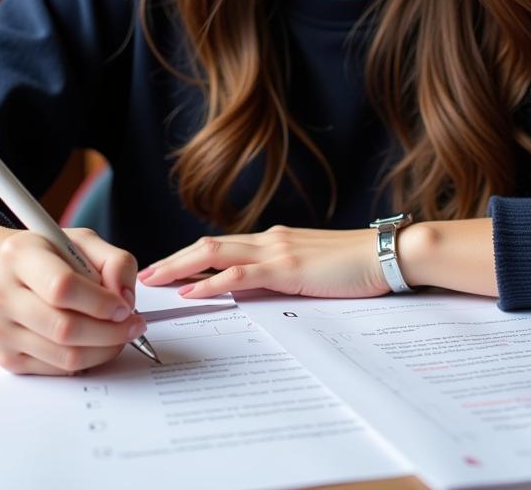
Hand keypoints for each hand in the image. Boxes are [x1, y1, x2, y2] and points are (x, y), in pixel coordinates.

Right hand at [0, 218, 145, 375]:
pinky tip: (96, 344)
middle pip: (63, 327)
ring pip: (63, 355)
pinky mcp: (4, 357)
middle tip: (133, 325)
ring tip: (120, 335)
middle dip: (109, 331)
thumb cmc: (46, 255)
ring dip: (103, 349)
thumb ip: (114, 261)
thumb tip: (125, 297)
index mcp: (19, 255)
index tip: (125, 306)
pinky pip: (55, 369)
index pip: (62, 287)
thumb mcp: (81, 241)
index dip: (100, 302)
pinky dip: (85, 361)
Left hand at [137, 225, 390, 298]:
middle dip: (173, 259)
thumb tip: (256, 290)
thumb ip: (284, 275)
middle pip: (209, 245)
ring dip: (180, 267)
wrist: (387, 255)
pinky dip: (211, 282)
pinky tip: (191, 291)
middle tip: (143, 274)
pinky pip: (241, 275)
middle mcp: (270, 239)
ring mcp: (277, 250)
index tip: (165, 270)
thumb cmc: (356, 265)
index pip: (222, 247)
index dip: (190, 257)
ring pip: (216, 254)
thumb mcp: (312, 270)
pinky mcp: (287, 267)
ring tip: (153, 281)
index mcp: (275, 241)